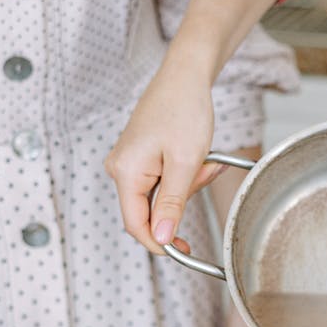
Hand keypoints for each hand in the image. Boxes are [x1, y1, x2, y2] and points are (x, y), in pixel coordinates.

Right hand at [105, 64, 225, 254]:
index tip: (185, 251)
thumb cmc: (185, 111)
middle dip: (183, 201)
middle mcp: (119, 169)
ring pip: (159, 196)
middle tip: (207, 172)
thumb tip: (163, 239)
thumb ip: (173, 204)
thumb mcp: (186, 162)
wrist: (184, 76)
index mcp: (125, 172)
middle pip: (150, 211)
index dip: (160, 243)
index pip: (136, 225)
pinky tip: (198, 156)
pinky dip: (183, 176)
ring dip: (188, 186)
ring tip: (205, 159)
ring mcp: (128, 163)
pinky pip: (161, 181)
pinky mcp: (138, 158)